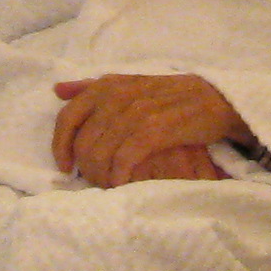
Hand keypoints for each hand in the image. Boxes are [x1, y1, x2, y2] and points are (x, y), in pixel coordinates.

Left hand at [49, 73, 245, 187]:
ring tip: (109, 185)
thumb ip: (91, 88)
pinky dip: (119, 174)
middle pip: (83, 141)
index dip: (60, 145)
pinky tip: (123, 181)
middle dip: (84, 167)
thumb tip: (57, 90)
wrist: (213, 99)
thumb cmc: (166, 95)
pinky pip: (124, 158)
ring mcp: (136, 112)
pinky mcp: (156, 129)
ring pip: (101, 152)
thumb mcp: (126, 85)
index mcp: (106, 85)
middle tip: (93, 182)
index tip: (65, 167)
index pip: (67, 117)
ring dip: (101, 175)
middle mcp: (117, 96)